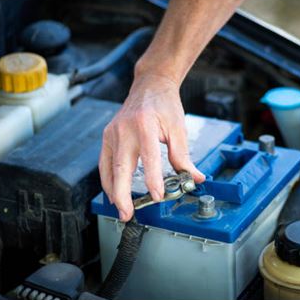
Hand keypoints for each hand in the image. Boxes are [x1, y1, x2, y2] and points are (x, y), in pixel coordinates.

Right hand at [99, 69, 204, 221]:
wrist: (149, 86)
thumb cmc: (164, 105)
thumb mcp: (178, 128)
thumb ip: (184, 156)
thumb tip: (195, 178)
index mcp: (144, 125)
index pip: (149, 158)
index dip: (152, 180)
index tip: (157, 196)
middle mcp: (124, 130)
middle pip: (120, 167)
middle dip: (122, 195)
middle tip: (128, 214)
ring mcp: (112, 133)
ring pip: (108, 168)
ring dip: (113, 192)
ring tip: (121, 209)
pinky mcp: (107, 136)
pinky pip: (104, 163)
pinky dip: (108, 180)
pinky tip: (114, 192)